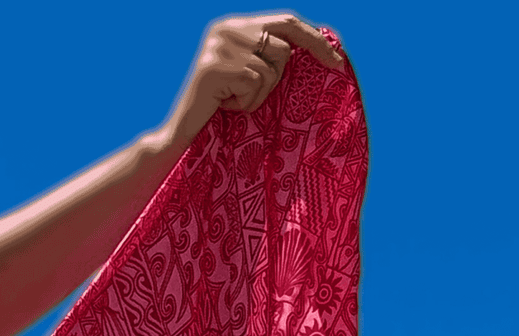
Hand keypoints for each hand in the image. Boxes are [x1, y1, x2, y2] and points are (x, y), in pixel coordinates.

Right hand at [167, 14, 345, 144]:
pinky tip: (227, 106)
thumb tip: (312, 46)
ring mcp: (220, 46)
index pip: (285, 20)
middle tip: (292, 84)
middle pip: (283, 42)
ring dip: (261, 92)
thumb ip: (266, 54)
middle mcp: (226, 28)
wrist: (182, 133)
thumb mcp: (245, 74)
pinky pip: (256, 83)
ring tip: (236, 101)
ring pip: (272, 67)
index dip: (313, 38)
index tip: (336, 58)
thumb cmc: (217, 109)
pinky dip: (248, 102)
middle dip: (290, 68)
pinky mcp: (217, 67)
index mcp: (234, 25)